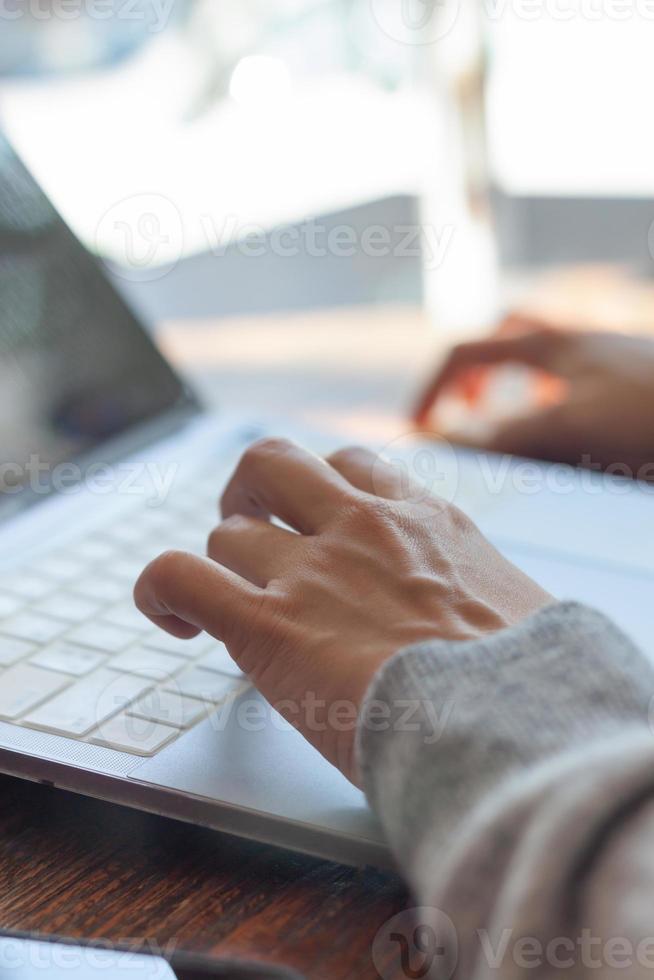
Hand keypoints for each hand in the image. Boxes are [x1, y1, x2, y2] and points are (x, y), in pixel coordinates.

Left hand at [134, 439, 551, 783]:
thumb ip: (482, 593)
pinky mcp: (268, 625)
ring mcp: (312, 570)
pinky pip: (180, 576)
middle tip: (252, 529)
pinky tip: (174, 620)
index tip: (320, 521)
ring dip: (222, 562)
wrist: (513, 723)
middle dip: (251, 493)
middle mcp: (363, 526)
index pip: (356, 468)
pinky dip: (161, 590)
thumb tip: (490, 624)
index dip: (324, 491)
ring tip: (225, 600)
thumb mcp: (521, 608)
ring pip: (228, 528)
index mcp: (426, 521)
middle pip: (274, 462)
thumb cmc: (529, 685)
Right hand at [414, 316, 653, 476]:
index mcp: (548, 342)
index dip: (429, 388)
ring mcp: (605, 356)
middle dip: (471, 375)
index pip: (462, 349)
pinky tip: (567, 436)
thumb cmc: (648, 418)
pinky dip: (552, 400)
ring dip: (513, 385)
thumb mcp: (564, 430)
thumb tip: (437, 442)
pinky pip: (574, 379)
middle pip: (500, 337)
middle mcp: (575, 340)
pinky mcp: (630, 379)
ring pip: (540, 356)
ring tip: (512, 423)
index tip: (418, 431)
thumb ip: (498, 437)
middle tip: (467, 415)